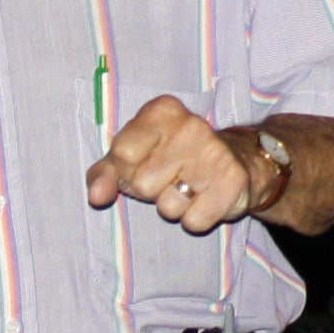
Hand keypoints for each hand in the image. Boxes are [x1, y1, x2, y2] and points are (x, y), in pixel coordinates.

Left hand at [87, 95, 260, 231]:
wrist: (236, 161)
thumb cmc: (172, 157)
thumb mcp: (132, 157)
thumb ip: (104, 173)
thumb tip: (96, 196)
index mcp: (161, 111)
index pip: (122, 152)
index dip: (127, 168)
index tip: (145, 161)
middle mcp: (190, 125)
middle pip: (143, 184)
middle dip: (151, 191)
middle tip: (170, 177)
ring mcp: (214, 153)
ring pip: (168, 207)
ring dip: (174, 206)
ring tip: (189, 187)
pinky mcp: (233, 181)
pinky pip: (194, 221)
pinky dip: (197, 218)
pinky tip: (206, 198)